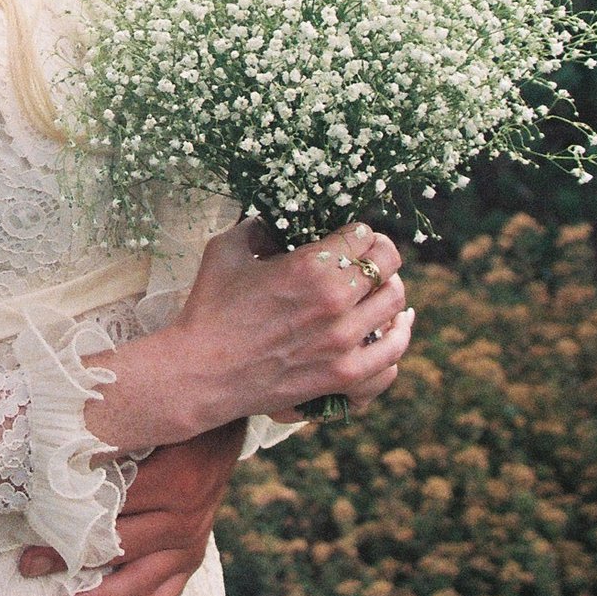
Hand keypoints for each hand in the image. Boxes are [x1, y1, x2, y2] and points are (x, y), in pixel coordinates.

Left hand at [18, 420, 243, 595]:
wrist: (220, 433)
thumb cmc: (173, 426)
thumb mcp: (145, 426)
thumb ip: (107, 446)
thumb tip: (52, 460)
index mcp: (170, 483)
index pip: (107, 511)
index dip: (66, 524)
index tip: (29, 533)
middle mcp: (183, 519)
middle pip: (118, 547)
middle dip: (70, 559)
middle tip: (29, 568)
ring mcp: (190, 541)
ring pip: (139, 578)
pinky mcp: (194, 555)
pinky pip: (168, 593)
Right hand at [85, 221, 414, 451]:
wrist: (200, 373)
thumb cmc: (208, 309)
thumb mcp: (225, 250)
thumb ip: (257, 226)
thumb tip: (277, 219)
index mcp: (311, 266)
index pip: (365, 235)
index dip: (361, 232)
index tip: (352, 237)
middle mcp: (335, 302)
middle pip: (389, 265)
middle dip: (381, 255)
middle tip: (370, 259)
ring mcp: (343, 342)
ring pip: (396, 306)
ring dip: (391, 292)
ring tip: (382, 290)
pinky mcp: (343, 376)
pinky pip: (392, 356)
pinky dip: (397, 338)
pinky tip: (393, 329)